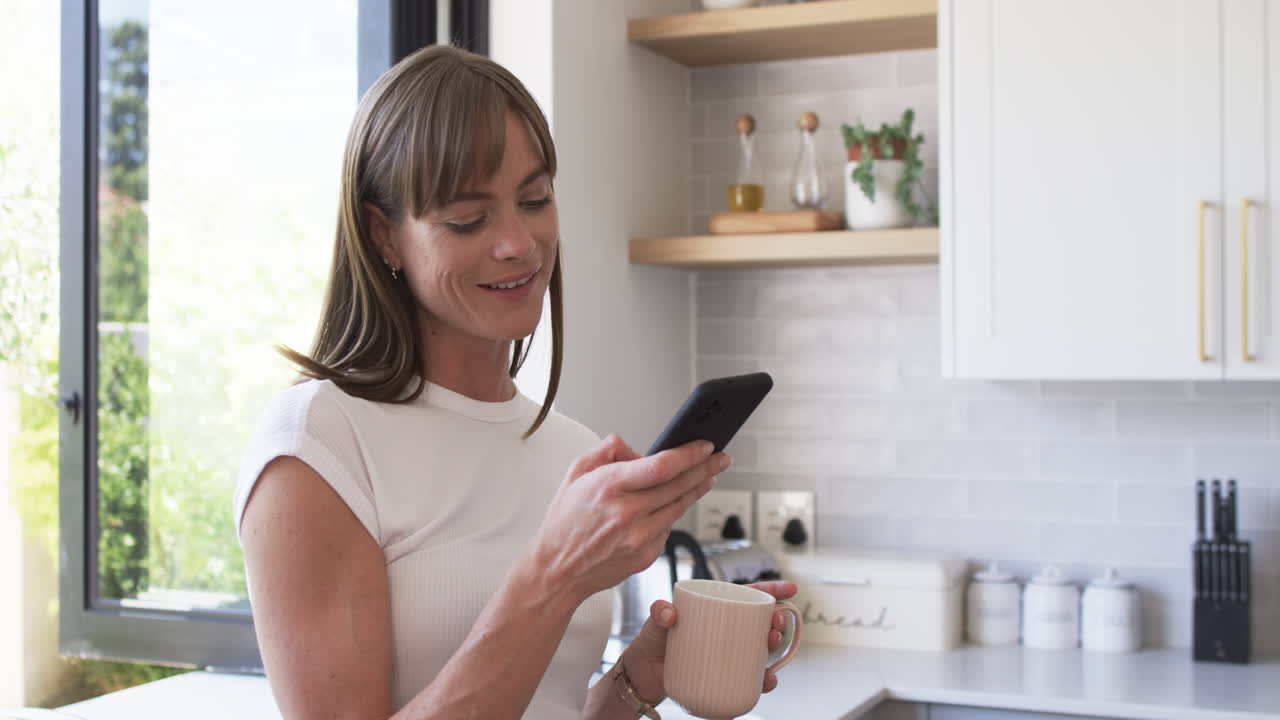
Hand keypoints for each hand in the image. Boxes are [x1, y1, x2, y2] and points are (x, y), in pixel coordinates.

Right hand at [530, 434, 730, 600]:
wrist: (557, 569)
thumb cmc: (565, 522)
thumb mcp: (576, 474)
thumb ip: (607, 451)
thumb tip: (637, 448)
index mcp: (608, 487)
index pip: (662, 466)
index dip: (689, 454)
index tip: (705, 445)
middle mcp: (627, 513)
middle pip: (680, 485)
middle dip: (706, 467)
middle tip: (721, 457)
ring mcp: (639, 538)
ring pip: (680, 506)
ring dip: (698, 488)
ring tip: (709, 475)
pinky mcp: (646, 556)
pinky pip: (669, 527)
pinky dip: (675, 512)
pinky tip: (678, 501)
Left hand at [622, 580, 797, 701]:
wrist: (643, 677)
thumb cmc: (650, 643)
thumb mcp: (654, 624)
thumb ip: (658, 614)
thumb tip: (668, 612)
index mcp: (713, 609)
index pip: (746, 595)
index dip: (771, 590)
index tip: (789, 589)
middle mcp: (724, 629)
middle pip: (759, 621)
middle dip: (776, 620)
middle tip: (776, 624)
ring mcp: (726, 651)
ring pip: (759, 647)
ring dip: (773, 647)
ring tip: (772, 645)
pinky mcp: (724, 673)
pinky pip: (750, 675)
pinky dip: (763, 678)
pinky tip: (767, 679)